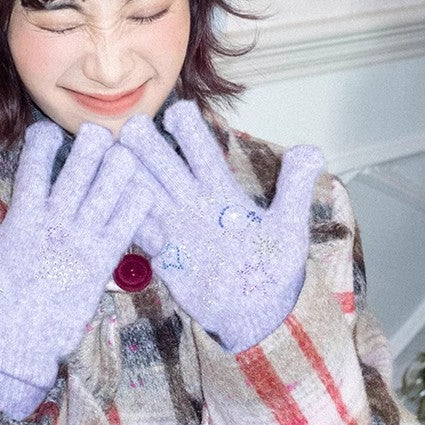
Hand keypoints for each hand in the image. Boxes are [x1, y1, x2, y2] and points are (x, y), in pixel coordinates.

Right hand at [0, 121, 149, 418]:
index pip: (33, 168)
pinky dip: (137, 206)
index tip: (48, 130)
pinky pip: (127, 226)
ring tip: (126, 152)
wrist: (11, 353)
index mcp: (21, 220)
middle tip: (99, 134)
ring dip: (119, 167)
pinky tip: (145, 191)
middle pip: (79, 169)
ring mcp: (80, 244)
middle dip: (91, 144)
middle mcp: (53, 225)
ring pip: (108, 190)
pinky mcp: (101, 266)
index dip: (42, 142)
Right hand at [119, 101, 322, 352]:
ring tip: (113, 160)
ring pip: (146, 196)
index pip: (203, 154)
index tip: (179, 112)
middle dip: (148, 147)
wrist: (257, 312)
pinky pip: (143, 236)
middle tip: (132, 126)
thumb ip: (294, 188)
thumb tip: (311, 150)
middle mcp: (193, 205)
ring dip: (131, 179)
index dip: (190, 132)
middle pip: (165, 167)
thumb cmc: (272, 266)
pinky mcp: (166, 259)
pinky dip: (133, 222)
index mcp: (221, 193)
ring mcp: (176, 231)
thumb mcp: (288, 227)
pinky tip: (122, 210)